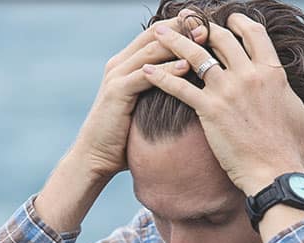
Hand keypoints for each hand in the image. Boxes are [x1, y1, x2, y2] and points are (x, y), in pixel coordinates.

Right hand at [70, 15, 203, 179]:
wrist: (95, 156)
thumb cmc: (124, 137)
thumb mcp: (144, 108)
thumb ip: (160, 92)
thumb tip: (190, 90)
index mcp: (127, 63)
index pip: (156, 34)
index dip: (180, 26)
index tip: (206, 24)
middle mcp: (120, 64)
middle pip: (154, 34)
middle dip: (181, 28)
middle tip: (208, 24)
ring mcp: (117, 76)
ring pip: (151, 50)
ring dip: (178, 43)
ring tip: (203, 39)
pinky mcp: (117, 92)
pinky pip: (145, 76)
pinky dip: (167, 69)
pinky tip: (187, 66)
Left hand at [144, 13, 303, 194]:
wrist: (275, 173)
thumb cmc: (293, 150)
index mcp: (273, 72)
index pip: (253, 34)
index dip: (238, 22)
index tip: (227, 20)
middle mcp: (249, 74)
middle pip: (220, 38)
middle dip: (202, 28)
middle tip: (187, 24)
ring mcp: (228, 90)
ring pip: (195, 55)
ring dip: (173, 41)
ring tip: (158, 33)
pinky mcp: (209, 109)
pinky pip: (179, 87)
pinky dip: (160, 77)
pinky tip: (145, 72)